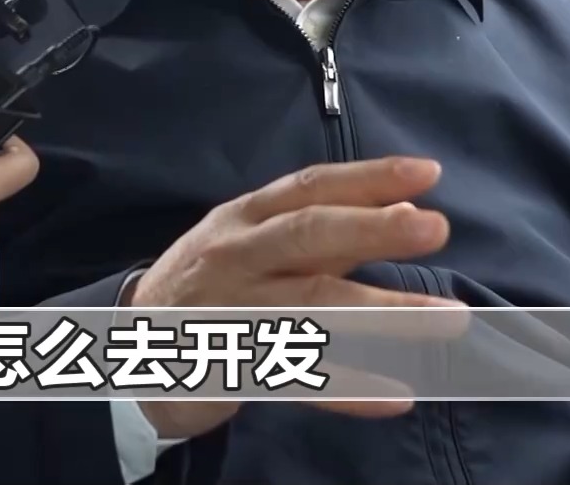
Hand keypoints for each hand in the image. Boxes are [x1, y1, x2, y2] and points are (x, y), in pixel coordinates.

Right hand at [127, 158, 463, 440]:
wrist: (122, 350)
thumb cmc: (206, 288)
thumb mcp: (248, 246)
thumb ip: (317, 236)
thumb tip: (403, 213)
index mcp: (244, 219)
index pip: (309, 187)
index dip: (368, 178)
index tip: (428, 174)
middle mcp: (236, 256)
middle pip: (308, 234)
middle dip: (374, 229)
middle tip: (437, 228)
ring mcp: (231, 311)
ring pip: (310, 305)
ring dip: (382, 311)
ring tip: (446, 317)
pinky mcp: (230, 365)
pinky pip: (296, 377)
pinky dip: (349, 388)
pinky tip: (397, 395)